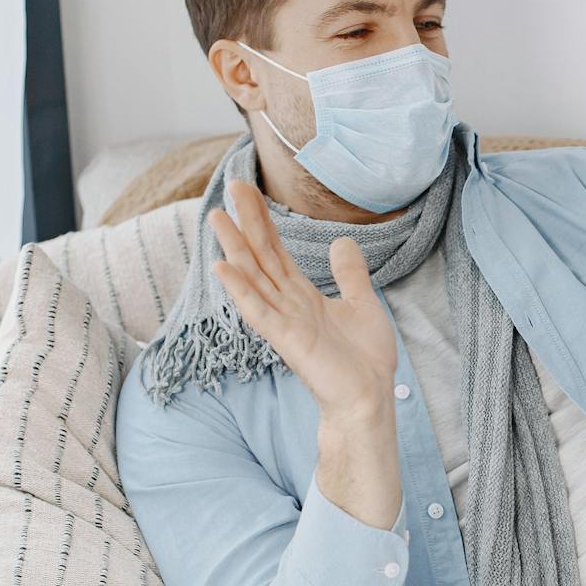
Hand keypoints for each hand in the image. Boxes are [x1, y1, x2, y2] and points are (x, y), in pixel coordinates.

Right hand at [207, 178, 398, 423]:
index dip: (262, 220)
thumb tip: (342, 241)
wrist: (368, 399)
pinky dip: (240, 289)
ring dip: (234, 247)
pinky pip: (258, 311)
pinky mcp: (286, 341)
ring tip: (217, 217)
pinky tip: (223, 266)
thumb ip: (349, 274)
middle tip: (232, 185)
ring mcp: (284, 322)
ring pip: (253, 277)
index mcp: (302, 295)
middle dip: (246, 222)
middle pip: (261, 256)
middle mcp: (287, 305)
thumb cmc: (363, 359)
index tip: (248, 189)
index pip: (276, 251)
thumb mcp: (363, 303)